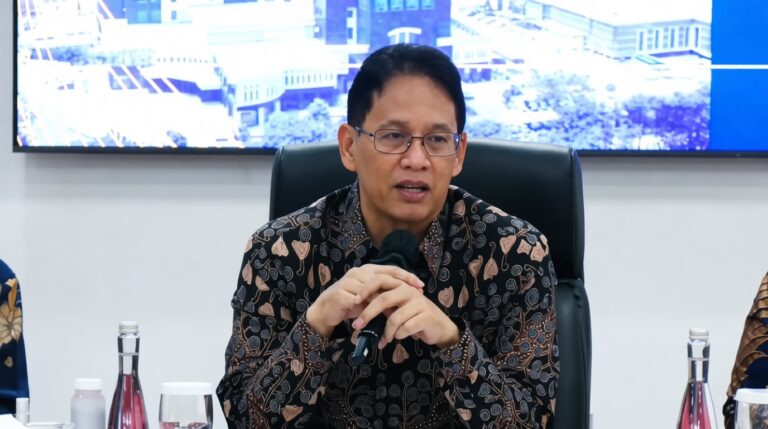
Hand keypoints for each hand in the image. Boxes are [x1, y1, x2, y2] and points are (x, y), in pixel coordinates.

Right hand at [306, 264, 423, 337]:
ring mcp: (349, 282)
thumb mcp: (369, 297)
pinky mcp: (341, 294)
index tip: (421, 284)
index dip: (406, 276)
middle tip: (416, 295)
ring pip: (373, 291)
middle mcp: (359, 272)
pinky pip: (359, 302)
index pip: (390, 269)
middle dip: (402, 286)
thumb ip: (383, 294)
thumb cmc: (349, 303)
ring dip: (386, 302)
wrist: (325, 310)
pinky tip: (379, 318)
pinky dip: (369, 311)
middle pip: (384, 277)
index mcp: (367, 270)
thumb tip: (405, 299)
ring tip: (399, 311)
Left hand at [352, 284, 459, 349]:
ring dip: (386, 332)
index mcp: (400, 285)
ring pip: (394, 318)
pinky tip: (398, 338)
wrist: (438, 325)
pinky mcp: (426, 317)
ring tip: (385, 339)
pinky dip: (398, 336)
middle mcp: (409, 291)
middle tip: (357, 326)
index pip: (380, 280)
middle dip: (368, 314)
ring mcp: (418, 303)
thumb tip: (358, 306)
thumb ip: (382, 304)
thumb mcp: (397, 307)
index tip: (354, 301)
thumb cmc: (413, 315)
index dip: (365, 289)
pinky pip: (405, 329)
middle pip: (383, 299)